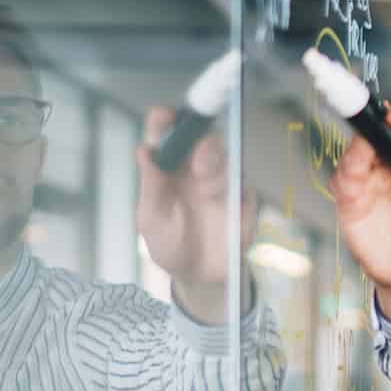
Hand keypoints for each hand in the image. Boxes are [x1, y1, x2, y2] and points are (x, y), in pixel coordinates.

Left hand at [135, 107, 256, 321]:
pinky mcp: (243, 200)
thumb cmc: (168, 242)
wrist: (198, 275)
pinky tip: (230, 211)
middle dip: (202, 143)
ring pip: (227, 158)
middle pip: (203, 139)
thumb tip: (144, 149)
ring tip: (209, 192)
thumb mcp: (151, 217)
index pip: (168, 133)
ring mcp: (222, 182)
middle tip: (199, 163)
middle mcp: (196, 168)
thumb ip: (151, 185)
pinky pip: (246, 187)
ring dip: (218, 169)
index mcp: (169, 167)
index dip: (166, 120)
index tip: (165, 115)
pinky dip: (238, 193)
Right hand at [332, 104, 390, 325]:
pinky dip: (344, 173)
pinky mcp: (351, 199)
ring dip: (357, 149)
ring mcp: (370, 182)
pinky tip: (351, 181)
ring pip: (357, 152)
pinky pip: (343, 179)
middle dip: (373, 123)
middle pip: (379, 134)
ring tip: (362, 156)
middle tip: (373, 123)